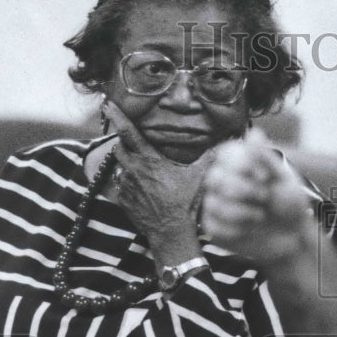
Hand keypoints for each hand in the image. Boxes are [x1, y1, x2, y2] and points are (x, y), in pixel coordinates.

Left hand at [105, 100, 208, 265]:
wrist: (172, 232)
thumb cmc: (186, 203)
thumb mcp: (200, 177)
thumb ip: (210, 157)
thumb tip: (228, 143)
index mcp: (151, 161)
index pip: (129, 132)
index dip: (117, 116)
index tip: (108, 104)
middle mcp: (134, 170)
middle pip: (119, 148)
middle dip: (123, 144)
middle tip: (134, 146)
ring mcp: (127, 186)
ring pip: (119, 167)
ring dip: (127, 166)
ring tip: (143, 173)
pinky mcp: (124, 201)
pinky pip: (120, 187)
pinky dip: (128, 185)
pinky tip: (142, 191)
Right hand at [201, 132, 313, 264]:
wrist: (294, 236)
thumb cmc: (289, 203)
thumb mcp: (283, 178)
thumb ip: (265, 157)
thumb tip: (254, 132)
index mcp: (237, 164)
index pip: (225, 154)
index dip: (244, 165)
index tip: (265, 177)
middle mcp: (222, 181)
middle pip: (216, 179)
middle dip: (245, 191)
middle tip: (265, 198)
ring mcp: (215, 204)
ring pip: (214, 204)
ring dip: (244, 213)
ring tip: (261, 216)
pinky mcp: (213, 227)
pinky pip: (215, 226)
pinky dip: (238, 230)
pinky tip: (250, 229)